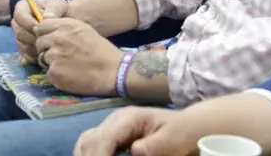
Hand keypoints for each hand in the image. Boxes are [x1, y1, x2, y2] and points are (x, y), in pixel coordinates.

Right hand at [12, 0, 68, 63]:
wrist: (67, 24)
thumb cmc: (63, 12)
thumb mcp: (60, 5)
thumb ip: (54, 8)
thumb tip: (46, 17)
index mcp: (24, 8)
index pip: (19, 15)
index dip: (27, 22)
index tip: (39, 26)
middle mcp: (19, 24)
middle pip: (19, 33)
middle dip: (33, 37)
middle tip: (47, 38)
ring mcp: (20, 38)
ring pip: (22, 45)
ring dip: (36, 47)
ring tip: (50, 44)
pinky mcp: (24, 50)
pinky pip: (26, 55)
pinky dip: (36, 55)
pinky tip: (48, 52)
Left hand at [35, 17, 122, 95]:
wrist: (111, 70)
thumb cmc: (101, 50)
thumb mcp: (85, 30)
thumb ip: (65, 28)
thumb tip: (46, 30)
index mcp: (66, 26)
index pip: (41, 26)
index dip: (45, 34)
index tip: (51, 40)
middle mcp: (57, 38)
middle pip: (39, 43)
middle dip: (46, 48)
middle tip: (60, 55)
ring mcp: (54, 56)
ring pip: (42, 58)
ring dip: (51, 62)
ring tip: (67, 65)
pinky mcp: (53, 73)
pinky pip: (47, 73)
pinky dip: (56, 75)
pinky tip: (69, 74)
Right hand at [75, 107, 195, 155]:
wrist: (184, 127)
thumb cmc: (179, 132)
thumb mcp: (171, 139)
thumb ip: (153, 145)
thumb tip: (134, 150)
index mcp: (130, 118)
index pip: (105, 137)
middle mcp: (116, 119)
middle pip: (90, 139)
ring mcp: (112, 126)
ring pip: (86, 142)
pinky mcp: (111, 135)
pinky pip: (91, 145)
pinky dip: (90, 154)